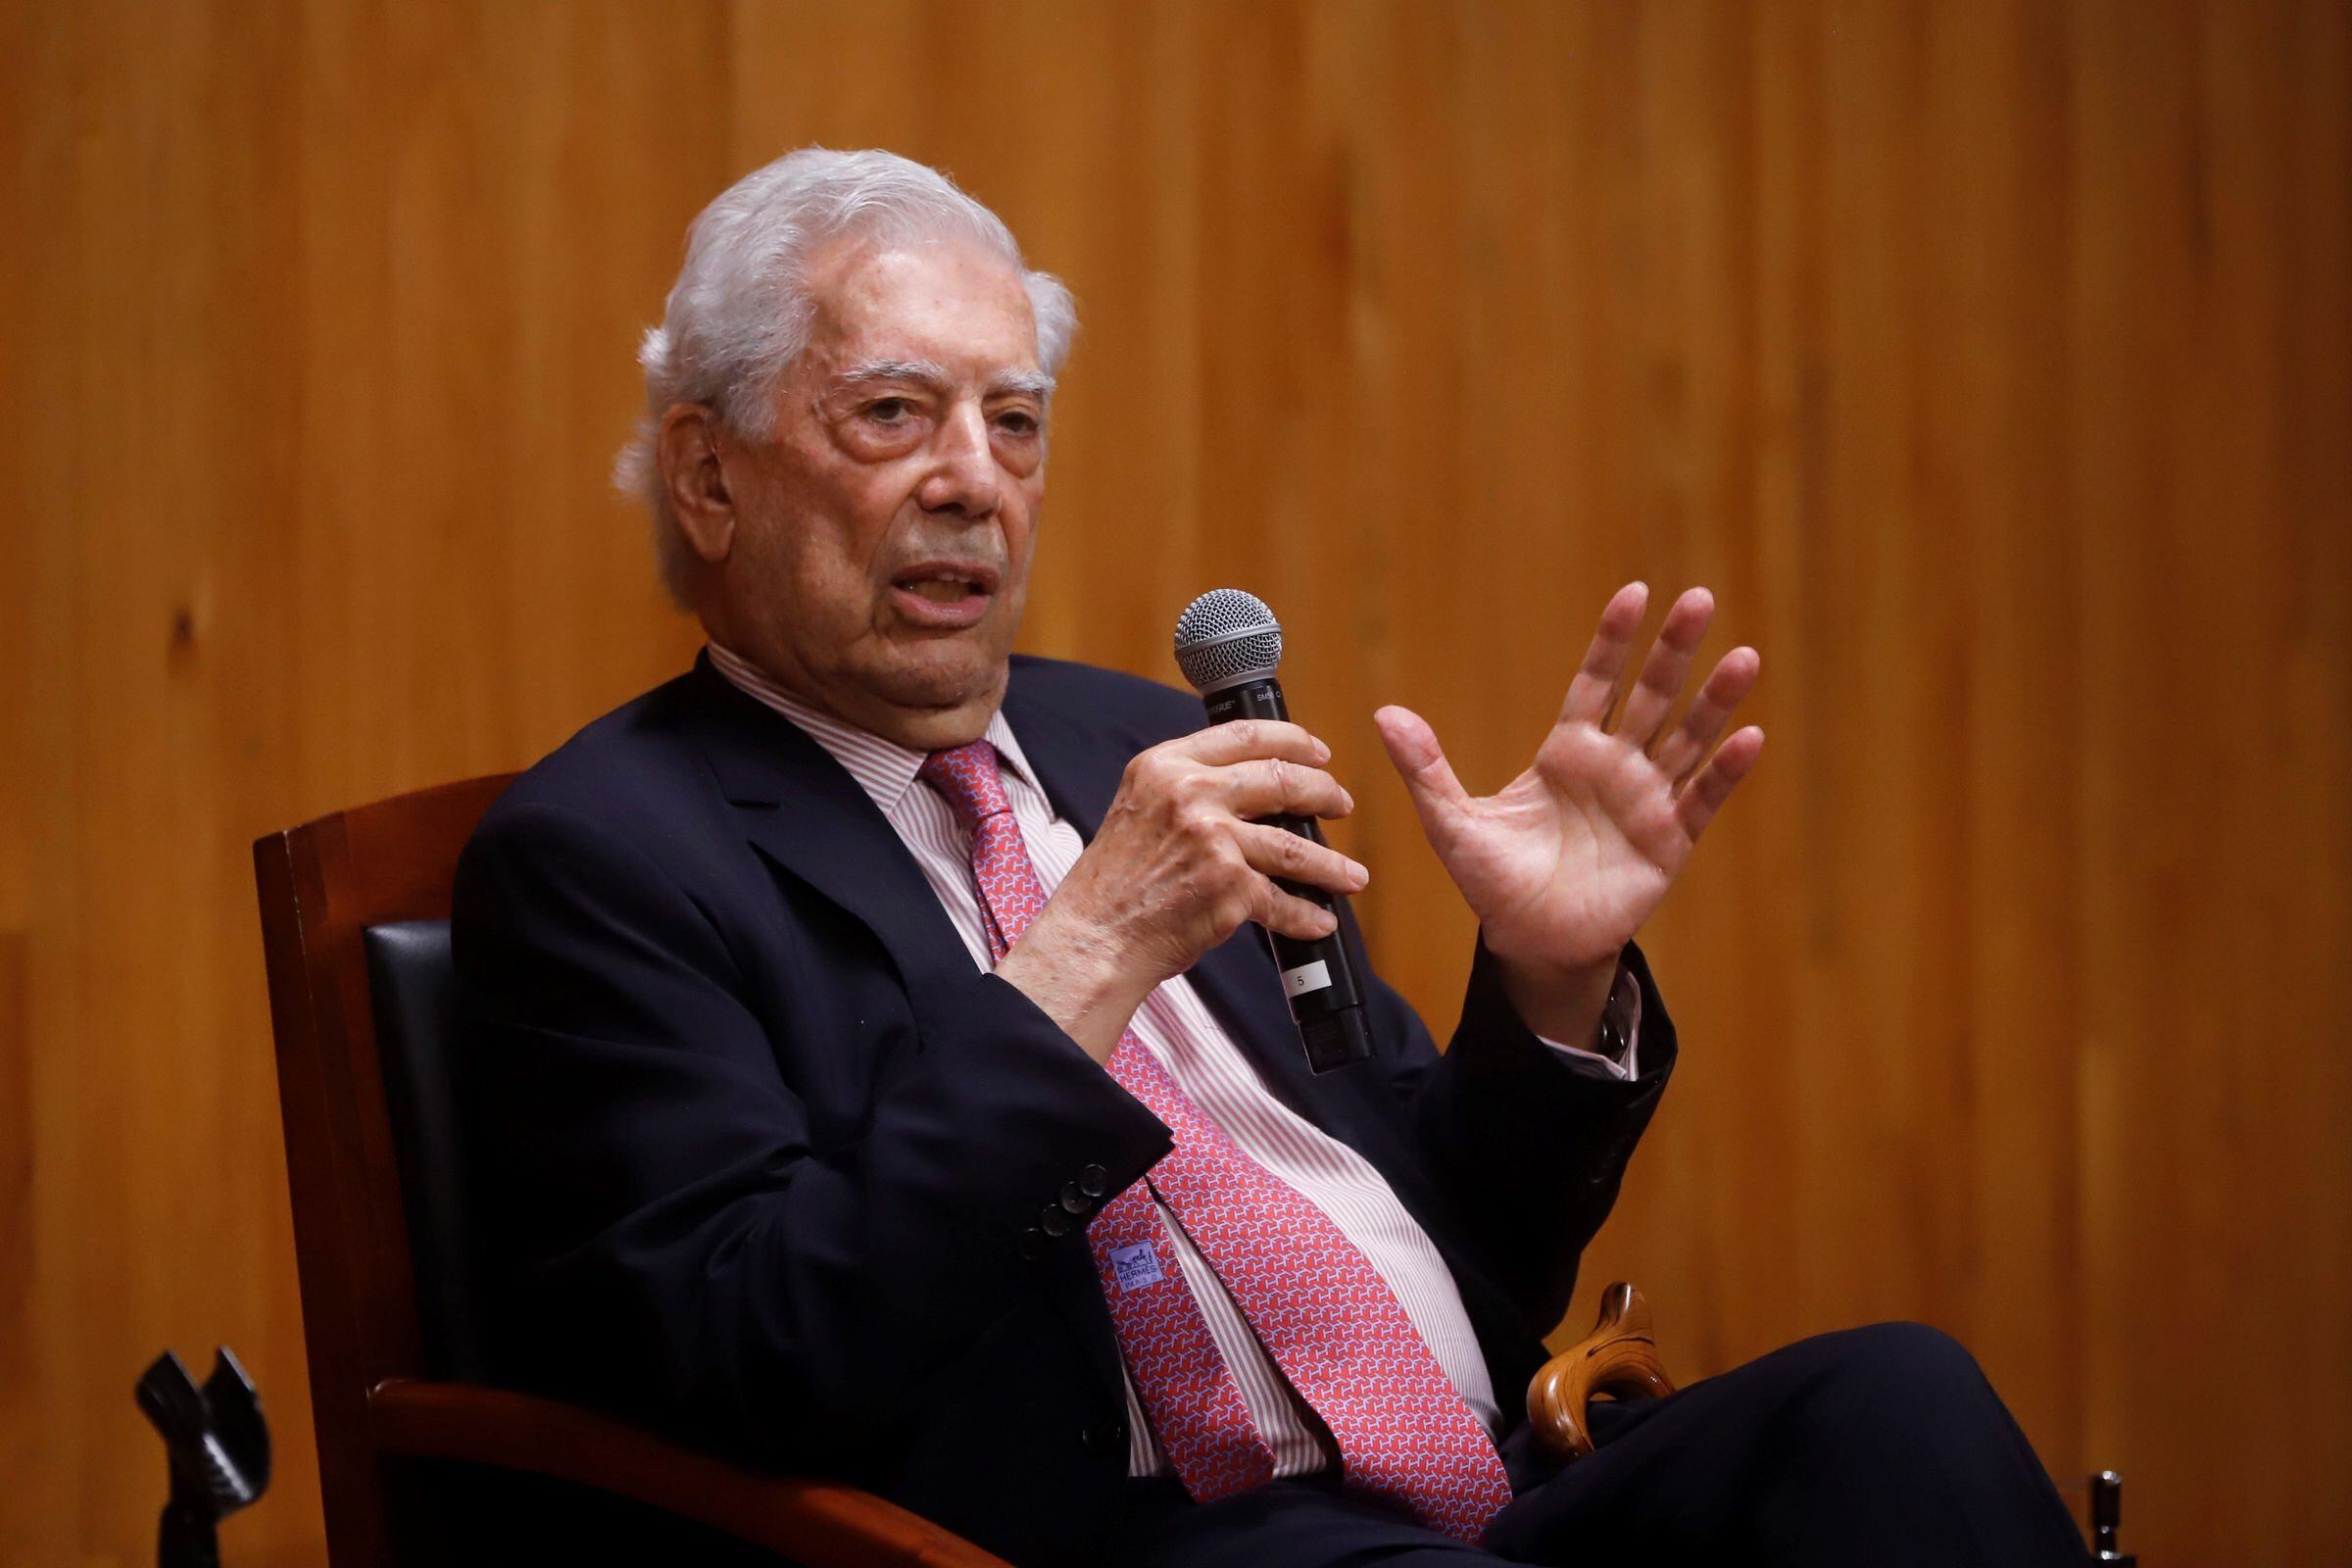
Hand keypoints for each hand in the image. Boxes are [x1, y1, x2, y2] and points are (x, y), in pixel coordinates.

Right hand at [995, 720, 1368, 1062]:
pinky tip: (1319, 920)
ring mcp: (1213, 839)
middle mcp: (1190, 794)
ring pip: (1296, 846)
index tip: (1318, 753)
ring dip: (1332, 865)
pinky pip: (1283, 901)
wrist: (1095, 936)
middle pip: (1281, 779)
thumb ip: (1184, 788)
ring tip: (1350, 876)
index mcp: (1166, 766)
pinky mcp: (1229, 887)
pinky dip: (1306, 915)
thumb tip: (1248, 786)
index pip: (1245, 735)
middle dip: (1323, 792)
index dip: (1293, 740)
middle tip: (1339, 804)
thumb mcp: (1139, 807)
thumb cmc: (1114, 883)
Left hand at [1373, 583, 1763, 1041]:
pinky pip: (1701, 799)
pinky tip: (1749, 737)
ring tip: (1745, 657)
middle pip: (1651, 697)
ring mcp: (1646, 801)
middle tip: (1699, 598)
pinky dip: (1725, 771)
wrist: (1530, 942)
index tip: (1634, 594)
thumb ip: (1426, 769)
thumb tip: (1384, 716)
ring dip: (1715, 700)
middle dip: (1673, 650)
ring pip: (1687, 739)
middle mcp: (1614, 767)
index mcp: (1566, 754)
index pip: (1596, 683)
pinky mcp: (1668, 841)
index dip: (1613, 642)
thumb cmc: (1494, 882)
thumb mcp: (1451, 823)